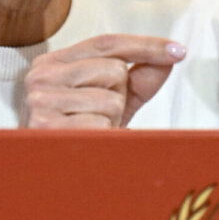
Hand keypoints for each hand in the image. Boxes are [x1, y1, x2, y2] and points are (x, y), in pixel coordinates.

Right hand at [21, 34, 185, 127]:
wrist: (47, 176)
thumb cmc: (79, 134)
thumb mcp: (111, 102)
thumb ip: (139, 80)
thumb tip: (170, 58)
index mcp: (53, 63)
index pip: (107, 43)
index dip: (145, 45)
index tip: (178, 50)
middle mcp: (41, 76)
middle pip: (114, 69)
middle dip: (118, 96)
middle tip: (96, 116)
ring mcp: (40, 101)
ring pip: (111, 99)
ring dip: (110, 120)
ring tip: (89, 131)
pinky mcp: (46, 127)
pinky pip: (101, 125)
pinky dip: (102, 137)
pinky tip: (84, 143)